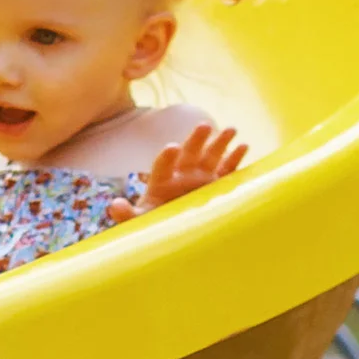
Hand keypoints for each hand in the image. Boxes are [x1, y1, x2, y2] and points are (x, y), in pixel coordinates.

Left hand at [106, 123, 247, 223]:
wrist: (174, 231)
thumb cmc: (154, 224)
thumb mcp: (140, 221)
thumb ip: (127, 214)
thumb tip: (115, 206)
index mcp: (162, 181)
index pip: (162, 166)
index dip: (167, 157)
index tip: (172, 147)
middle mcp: (181, 174)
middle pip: (189, 153)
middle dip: (196, 140)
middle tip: (204, 127)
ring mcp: (200, 177)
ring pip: (210, 156)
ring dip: (220, 143)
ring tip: (232, 129)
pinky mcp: (216, 185)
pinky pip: (227, 169)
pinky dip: (235, 158)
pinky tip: (244, 146)